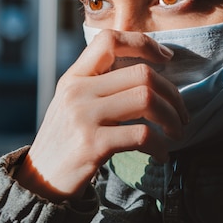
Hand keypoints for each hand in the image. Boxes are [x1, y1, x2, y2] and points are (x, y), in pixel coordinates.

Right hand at [15, 29, 188, 201]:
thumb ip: (98, 85)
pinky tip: (161, 155)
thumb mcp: (72, 104)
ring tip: (177, 132)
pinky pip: (142, 135)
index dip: (143, 43)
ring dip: (172, 117)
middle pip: (141, 74)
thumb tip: (148, 73)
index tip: (166, 59)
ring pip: (146, 99)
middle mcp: (77, 91)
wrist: (40, 182)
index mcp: (74, 77)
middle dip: (173, 94)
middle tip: (182, 113)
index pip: (109, 40)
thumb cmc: (66, 142)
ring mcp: (83, 117)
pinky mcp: (92, 144)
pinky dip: (160, 145)